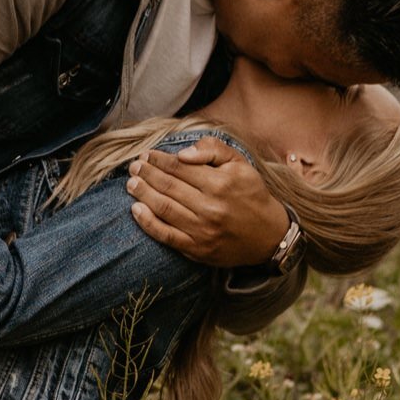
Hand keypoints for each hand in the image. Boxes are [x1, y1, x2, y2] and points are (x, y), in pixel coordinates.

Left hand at [127, 134, 289, 267]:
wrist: (268, 236)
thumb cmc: (251, 195)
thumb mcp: (241, 165)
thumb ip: (213, 150)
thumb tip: (183, 153)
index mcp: (220, 183)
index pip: (180, 167)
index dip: (159, 160)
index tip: (147, 155)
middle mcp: (210, 207)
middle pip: (168, 186)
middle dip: (147, 174)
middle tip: (134, 166)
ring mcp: (202, 230)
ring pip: (163, 208)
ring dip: (143, 194)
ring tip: (131, 183)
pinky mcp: (197, 249)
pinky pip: (166, 235)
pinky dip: (147, 223)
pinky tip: (135, 210)